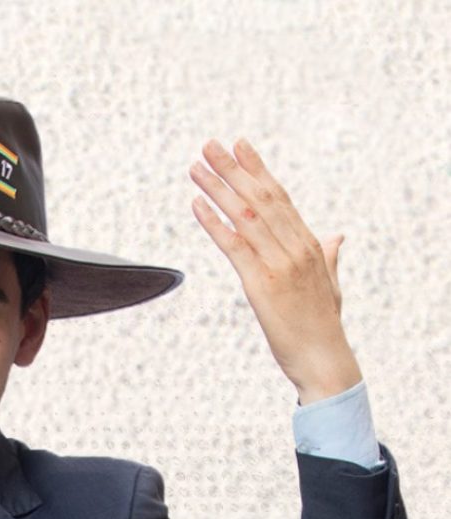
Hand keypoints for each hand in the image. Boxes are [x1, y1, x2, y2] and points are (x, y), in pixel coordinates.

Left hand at [190, 138, 361, 403]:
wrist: (323, 359)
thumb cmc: (322, 325)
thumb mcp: (329, 284)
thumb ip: (329, 256)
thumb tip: (335, 236)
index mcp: (309, 244)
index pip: (279, 196)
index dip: (257, 169)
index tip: (240, 146)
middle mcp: (296, 247)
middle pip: (260, 198)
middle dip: (233, 169)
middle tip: (209, 145)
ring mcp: (279, 264)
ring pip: (245, 215)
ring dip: (218, 188)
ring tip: (197, 166)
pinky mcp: (261, 283)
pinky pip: (234, 246)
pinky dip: (214, 222)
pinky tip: (197, 204)